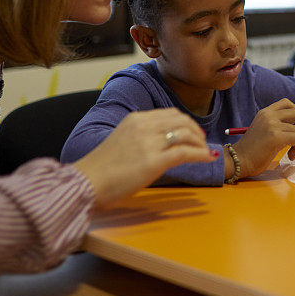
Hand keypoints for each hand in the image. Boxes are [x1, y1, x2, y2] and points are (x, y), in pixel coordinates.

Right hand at [73, 108, 213, 209]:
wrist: (86, 182)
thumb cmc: (100, 169)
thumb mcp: (121, 141)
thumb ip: (139, 137)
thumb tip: (158, 144)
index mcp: (135, 119)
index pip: (169, 114)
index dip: (186, 122)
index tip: (193, 133)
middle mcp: (144, 126)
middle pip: (181, 120)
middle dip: (196, 130)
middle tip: (202, 142)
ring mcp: (149, 143)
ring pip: (186, 134)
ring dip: (200, 142)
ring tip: (205, 152)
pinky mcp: (154, 161)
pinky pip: (186, 152)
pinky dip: (201, 154)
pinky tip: (208, 158)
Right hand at [232, 98, 294, 178]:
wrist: (239, 161)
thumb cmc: (252, 150)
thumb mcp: (263, 129)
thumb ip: (277, 124)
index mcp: (265, 112)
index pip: (287, 103)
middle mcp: (268, 115)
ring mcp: (272, 125)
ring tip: (292, 152)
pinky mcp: (276, 137)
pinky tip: (291, 156)